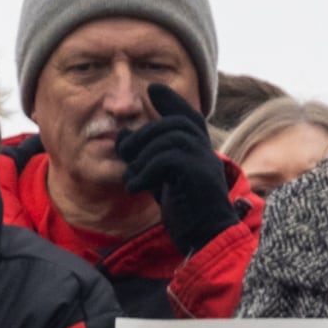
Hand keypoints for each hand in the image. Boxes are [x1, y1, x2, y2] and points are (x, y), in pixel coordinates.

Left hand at [114, 85, 238, 256]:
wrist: (205, 238)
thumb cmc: (185, 212)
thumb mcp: (161, 181)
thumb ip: (146, 159)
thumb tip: (122, 138)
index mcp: (198, 151)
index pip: (188, 116)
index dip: (171, 101)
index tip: (153, 88)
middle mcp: (205, 151)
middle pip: (173, 123)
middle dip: (144, 134)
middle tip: (125, 152)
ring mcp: (204, 161)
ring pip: (169, 137)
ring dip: (142, 155)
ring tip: (131, 177)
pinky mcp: (198, 174)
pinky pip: (166, 158)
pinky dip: (144, 171)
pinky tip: (135, 187)